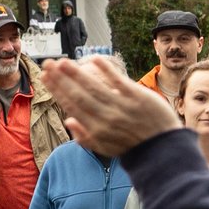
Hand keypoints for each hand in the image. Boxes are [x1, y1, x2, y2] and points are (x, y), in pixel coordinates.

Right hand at [43, 57, 176, 156]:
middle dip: (61, 79)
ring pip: (94, 87)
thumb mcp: (106, 148)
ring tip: (63, 61)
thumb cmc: (132, 147)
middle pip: (78, 95)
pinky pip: (118, 81)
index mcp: (96, 130)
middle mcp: (106, 118)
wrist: (163, 149)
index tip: (45, 78)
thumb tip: (68, 121)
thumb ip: (85, 137)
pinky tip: (94, 59)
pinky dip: (106, 70)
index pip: (71, 107)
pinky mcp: (137, 97)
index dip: (57, 91)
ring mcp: (121, 106)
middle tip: (48, 64)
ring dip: (76, 73)